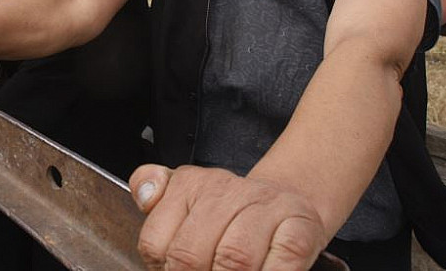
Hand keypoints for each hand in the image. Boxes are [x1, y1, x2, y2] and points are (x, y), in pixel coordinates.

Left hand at [129, 164, 327, 269]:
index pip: (156, 242)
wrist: (291, 203)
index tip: (172, 270)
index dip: (162, 269)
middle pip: (190, 255)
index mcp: (190, 185)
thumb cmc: (232, 212)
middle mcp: (227, 192)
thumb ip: (152, 193)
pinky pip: (280, 265)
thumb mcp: (184, 196)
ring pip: (234, 260)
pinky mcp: (300, 229)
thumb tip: (145, 196)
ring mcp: (267, 209)